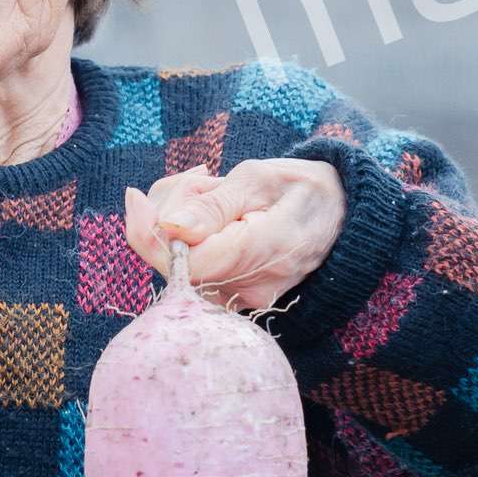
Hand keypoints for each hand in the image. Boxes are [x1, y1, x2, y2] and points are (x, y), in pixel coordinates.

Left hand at [125, 154, 346, 312]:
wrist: (343, 212)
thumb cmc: (302, 187)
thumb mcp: (259, 179)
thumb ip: (212, 205)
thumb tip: (169, 228)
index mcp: (260, 254)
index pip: (182, 262)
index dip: (148, 232)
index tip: (135, 197)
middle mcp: (249, 288)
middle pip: (173, 262)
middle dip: (167, 214)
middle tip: (199, 178)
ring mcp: (242, 298)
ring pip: (178, 264)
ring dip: (178, 220)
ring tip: (213, 188)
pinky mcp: (234, 296)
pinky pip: (192, 269)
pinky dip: (189, 236)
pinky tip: (212, 211)